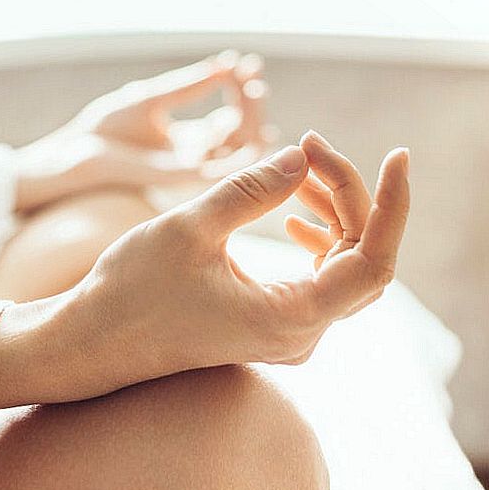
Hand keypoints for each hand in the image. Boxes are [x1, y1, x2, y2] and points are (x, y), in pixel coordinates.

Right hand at [0, 135, 408, 408]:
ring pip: (343, 269)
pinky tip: (295, 217)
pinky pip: (320, 282)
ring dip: (333, 215)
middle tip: (310, 146)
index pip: (374, 261)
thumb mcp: (190, 229)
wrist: (91, 343)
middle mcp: (299, 335)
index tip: (398, 155)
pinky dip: (317, 241)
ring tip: (299, 172)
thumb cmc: (130, 292)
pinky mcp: (271, 327)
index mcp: (289, 319)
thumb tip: (302, 157)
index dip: (392, 204)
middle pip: (362, 259)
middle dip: (349, 196)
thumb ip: (252, 190)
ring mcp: (288, 335)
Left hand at [12, 51, 272, 211]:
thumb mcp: (153, 98)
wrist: (74, 154)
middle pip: (241, 137)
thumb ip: (189, 86)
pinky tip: (251, 120)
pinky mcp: (180, 179)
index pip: (230, 121)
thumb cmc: (104, 128)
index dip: (242, 93)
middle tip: (253, 80)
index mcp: (186, 142)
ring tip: (252, 89)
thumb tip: (227, 65)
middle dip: (252, 106)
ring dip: (253, 121)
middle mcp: (193, 160)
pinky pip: (226, 170)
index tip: (248, 66)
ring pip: (241, 152)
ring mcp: (189, 171)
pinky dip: (245, 150)